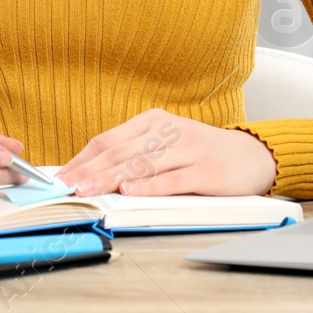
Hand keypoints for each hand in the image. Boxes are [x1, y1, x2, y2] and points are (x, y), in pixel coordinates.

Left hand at [55, 108, 276, 197]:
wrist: (252, 156)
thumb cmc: (200, 152)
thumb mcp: (166, 143)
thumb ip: (134, 154)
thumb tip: (90, 174)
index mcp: (153, 121)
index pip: (108, 140)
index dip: (82, 159)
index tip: (60, 177)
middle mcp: (168, 130)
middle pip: (120, 152)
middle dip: (90, 171)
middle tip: (67, 187)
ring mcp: (188, 150)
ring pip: (142, 164)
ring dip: (111, 179)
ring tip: (88, 191)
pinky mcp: (206, 170)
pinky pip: (172, 179)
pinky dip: (149, 186)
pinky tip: (130, 191)